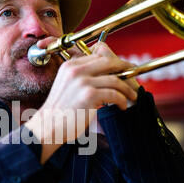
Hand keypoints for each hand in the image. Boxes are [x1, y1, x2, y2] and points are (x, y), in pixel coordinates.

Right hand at [26, 39, 138, 162]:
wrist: (48, 126)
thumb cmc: (60, 111)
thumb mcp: (66, 86)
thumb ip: (82, 77)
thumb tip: (106, 74)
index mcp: (70, 66)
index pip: (98, 56)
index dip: (114, 62)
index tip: (123, 69)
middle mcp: (76, 70)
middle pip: (109, 62)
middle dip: (126, 69)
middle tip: (134, 77)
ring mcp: (82, 82)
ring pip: (115, 79)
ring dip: (127, 89)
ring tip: (131, 97)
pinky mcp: (89, 95)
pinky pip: (114, 94)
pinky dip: (122, 100)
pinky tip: (122, 106)